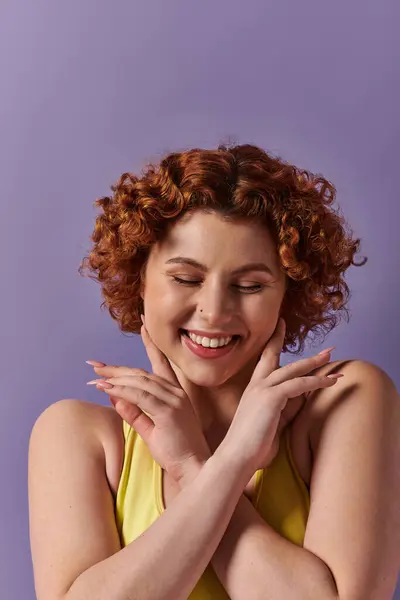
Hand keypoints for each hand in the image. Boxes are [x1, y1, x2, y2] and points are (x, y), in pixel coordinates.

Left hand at [88, 321, 210, 483]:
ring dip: (115, 379)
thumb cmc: (175, 451)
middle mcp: (175, 392)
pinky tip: (106, 389)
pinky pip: (140, 396)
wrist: (193, 468)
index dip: (150, 345)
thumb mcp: (150, 430)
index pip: (159, 364)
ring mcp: (174, 400)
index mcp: (175, 393)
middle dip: (116, 369)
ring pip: (139, 382)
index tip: (142, 326)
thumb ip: (134, 413)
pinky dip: (121, 391)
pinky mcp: (168, 411)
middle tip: (95, 365)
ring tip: (95, 378)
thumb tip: (114, 398)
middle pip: (141, 373)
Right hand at [219, 318, 342, 474]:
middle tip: (300, 332)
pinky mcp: (271, 398)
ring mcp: (262, 390)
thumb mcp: (271, 423)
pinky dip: (317, 382)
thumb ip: (285, 408)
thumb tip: (303, 397)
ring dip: (313, 362)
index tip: (280, 327)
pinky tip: (331, 381)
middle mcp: (256, 385)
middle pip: (274, 356)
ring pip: (292, 369)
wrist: (236, 457)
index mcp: (253, 390)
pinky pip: (299, 385)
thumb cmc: (251, 447)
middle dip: (290, 342)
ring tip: (330, 354)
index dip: (273, 343)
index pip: (264, 360)